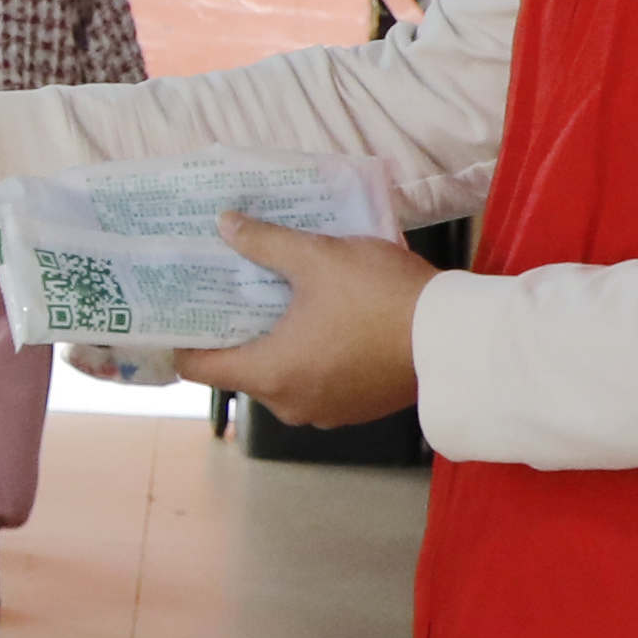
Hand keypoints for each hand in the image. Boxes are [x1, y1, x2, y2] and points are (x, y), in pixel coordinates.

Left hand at [185, 217, 432, 426]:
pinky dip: (313, 358)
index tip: (183, 312)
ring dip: (280, 345)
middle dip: (239, 333)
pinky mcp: (358, 408)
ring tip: (281, 302)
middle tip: (236, 293)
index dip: (184, 339)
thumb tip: (225, 224)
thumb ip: (264, 242)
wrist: (454, 336)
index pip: (199, 368)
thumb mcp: (317, 257)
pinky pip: (318, 384)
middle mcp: (291, 404)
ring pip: (283, 377)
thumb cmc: (380, 297)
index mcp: (270, 374)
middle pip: (242, 370)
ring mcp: (327, 412)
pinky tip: (324, 324)